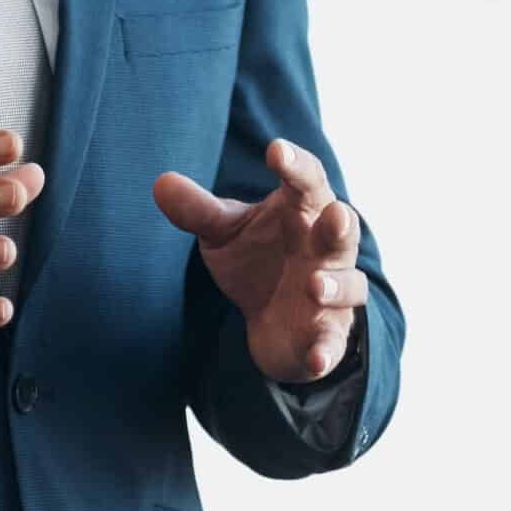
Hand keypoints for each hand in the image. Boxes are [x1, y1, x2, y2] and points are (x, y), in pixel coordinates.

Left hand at [152, 139, 364, 384]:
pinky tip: (317, 360)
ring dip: (336, 286)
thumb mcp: (223, 232)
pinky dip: (328, 351)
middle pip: (343, 230)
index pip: (307, 180)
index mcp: (302, 210)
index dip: (295, 164)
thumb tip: (161, 183)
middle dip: (341, 223)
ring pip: (349, 284)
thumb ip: (198, 210)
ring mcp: (332, 292)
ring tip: (314, 285)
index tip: (275, 150)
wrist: (273, 320)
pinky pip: (333, 342)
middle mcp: (324, 248)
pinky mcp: (328, 333)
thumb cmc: (255, 256)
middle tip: (335, 213)